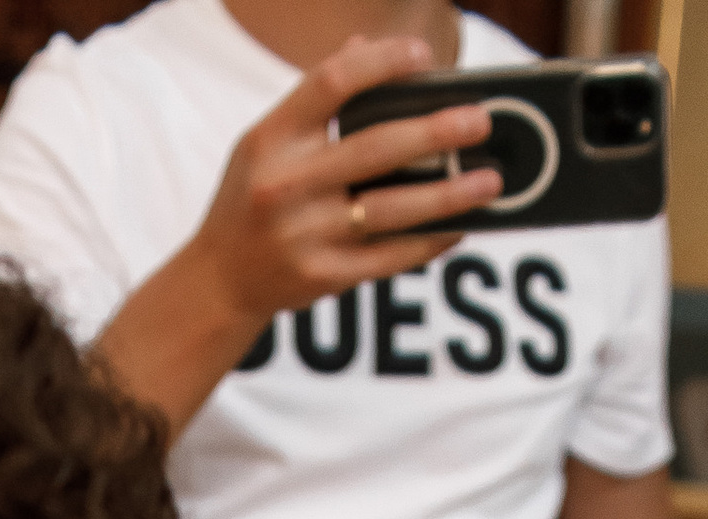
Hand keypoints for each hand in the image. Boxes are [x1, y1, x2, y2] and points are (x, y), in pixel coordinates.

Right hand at [192, 34, 500, 327]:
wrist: (218, 281)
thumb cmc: (252, 198)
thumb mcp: (265, 141)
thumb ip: (315, 101)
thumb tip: (367, 47)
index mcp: (272, 137)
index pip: (333, 82)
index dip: (383, 62)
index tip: (423, 56)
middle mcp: (287, 183)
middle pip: (377, 147)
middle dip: (437, 133)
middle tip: (480, 121)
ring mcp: (305, 235)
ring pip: (392, 209)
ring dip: (449, 194)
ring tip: (489, 180)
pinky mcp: (323, 277)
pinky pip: (390, 257)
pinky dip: (429, 241)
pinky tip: (458, 226)